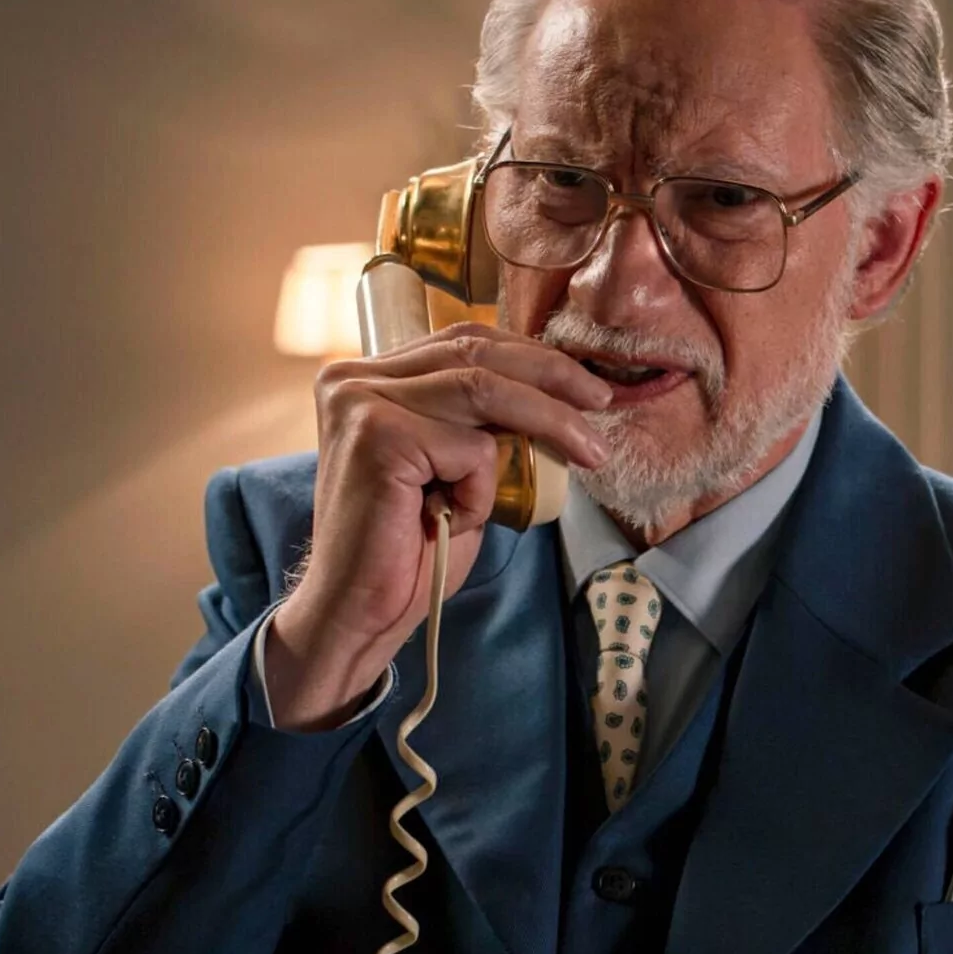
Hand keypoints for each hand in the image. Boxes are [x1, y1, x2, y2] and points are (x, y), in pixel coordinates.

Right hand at [263, 322, 610, 728]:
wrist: (358, 612)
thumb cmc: (408, 549)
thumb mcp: (453, 468)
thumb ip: (479, 423)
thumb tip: (557, 394)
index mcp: (365, 377)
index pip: (461, 341)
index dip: (529, 355)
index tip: (581, 383)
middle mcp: (351, 379)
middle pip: (474, 353)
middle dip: (551, 376)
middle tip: (601, 400)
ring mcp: (359, 404)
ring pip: (482, 390)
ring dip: (547, 422)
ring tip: (588, 453)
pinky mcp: (377, 438)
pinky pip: (470, 448)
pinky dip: (482, 490)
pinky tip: (454, 520)